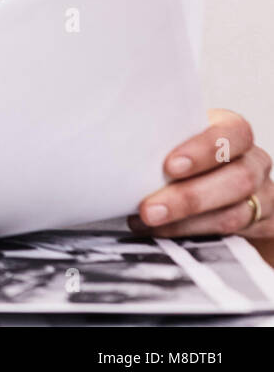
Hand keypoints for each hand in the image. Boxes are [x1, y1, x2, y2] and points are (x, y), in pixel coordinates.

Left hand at [128, 109, 272, 250]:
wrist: (213, 193)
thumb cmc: (182, 158)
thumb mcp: (174, 142)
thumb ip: (159, 143)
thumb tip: (112, 152)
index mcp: (233, 133)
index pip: (233, 133)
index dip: (204, 149)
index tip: (169, 166)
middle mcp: (253, 162)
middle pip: (236, 179)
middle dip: (189, 197)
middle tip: (149, 209)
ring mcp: (265, 195)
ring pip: (235, 214)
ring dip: (187, 224)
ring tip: (149, 224)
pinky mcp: (264, 226)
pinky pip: (236, 237)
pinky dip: (195, 238)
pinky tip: (164, 236)